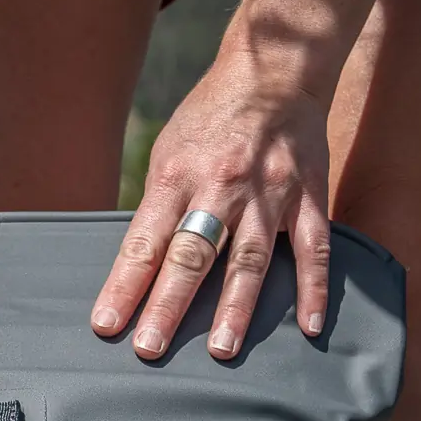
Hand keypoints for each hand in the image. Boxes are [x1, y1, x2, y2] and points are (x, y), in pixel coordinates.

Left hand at [89, 40, 337, 360]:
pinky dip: (313, 288)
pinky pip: (313, 248)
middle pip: (192, 255)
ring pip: (249, 259)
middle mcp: (221, 186)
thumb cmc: (210, 118)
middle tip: (151, 349)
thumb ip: (160, 205)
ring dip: (235, 308)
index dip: (125, 285)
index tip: (107, 325)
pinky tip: (309, 326)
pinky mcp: (308, 195)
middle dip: (169, 305)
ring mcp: (268, 193)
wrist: (273, 70)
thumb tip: (140, 264)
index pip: (145, 241)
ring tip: (221, 350)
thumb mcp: (169, 150)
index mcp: (177, 175)